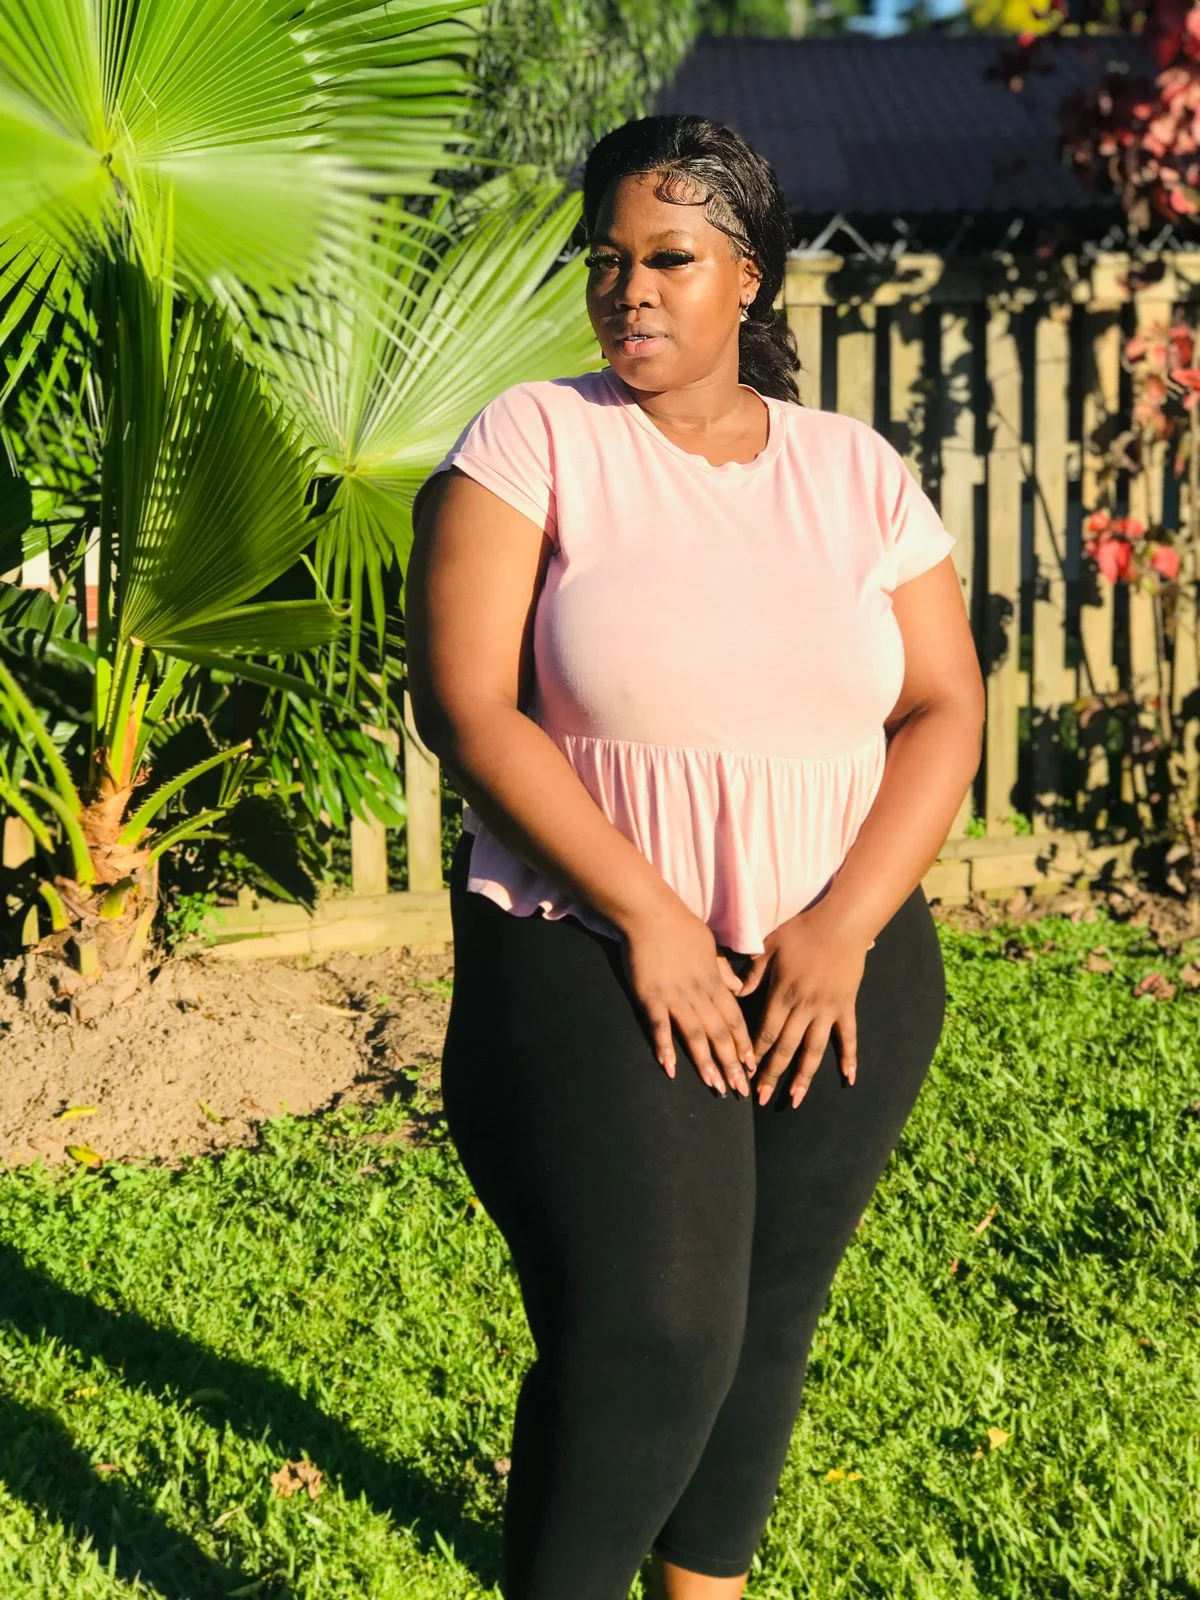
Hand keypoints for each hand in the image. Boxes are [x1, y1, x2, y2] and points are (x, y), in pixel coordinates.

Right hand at [620, 899, 757, 1097]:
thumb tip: (737, 987)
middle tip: (740, 1089)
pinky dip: (665, 1047)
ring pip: (695, 1035)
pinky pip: (660, 1026)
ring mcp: (675, 996)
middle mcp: (699, 993)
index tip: (752, 1066)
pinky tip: (670, 1068)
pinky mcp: (651, 996)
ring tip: (715, 1086)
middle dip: (731, 1063)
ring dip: (706, 1063)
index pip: (735, 1019)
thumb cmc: (680, 926)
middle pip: (720, 1033)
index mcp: (714, 981)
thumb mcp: (710, 946)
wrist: (649, 912)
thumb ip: (723, 970)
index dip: (744, 1044)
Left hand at [735, 906, 872, 1106]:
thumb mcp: (769, 946)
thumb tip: (735, 993)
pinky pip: (848, 1037)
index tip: (745, 1072)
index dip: (755, 1054)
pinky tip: (848, 1078)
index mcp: (782, 994)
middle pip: (786, 1047)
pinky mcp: (846, 1007)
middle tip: (761, 1098)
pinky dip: (849, 1058)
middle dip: (772, 1074)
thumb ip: (752, 971)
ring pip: (814, 1050)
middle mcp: (804, 1007)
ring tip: (795, 1099)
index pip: (766, 1031)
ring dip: (804, 1077)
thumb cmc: (802, 931)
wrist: (841, 924)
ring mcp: (827, 1010)